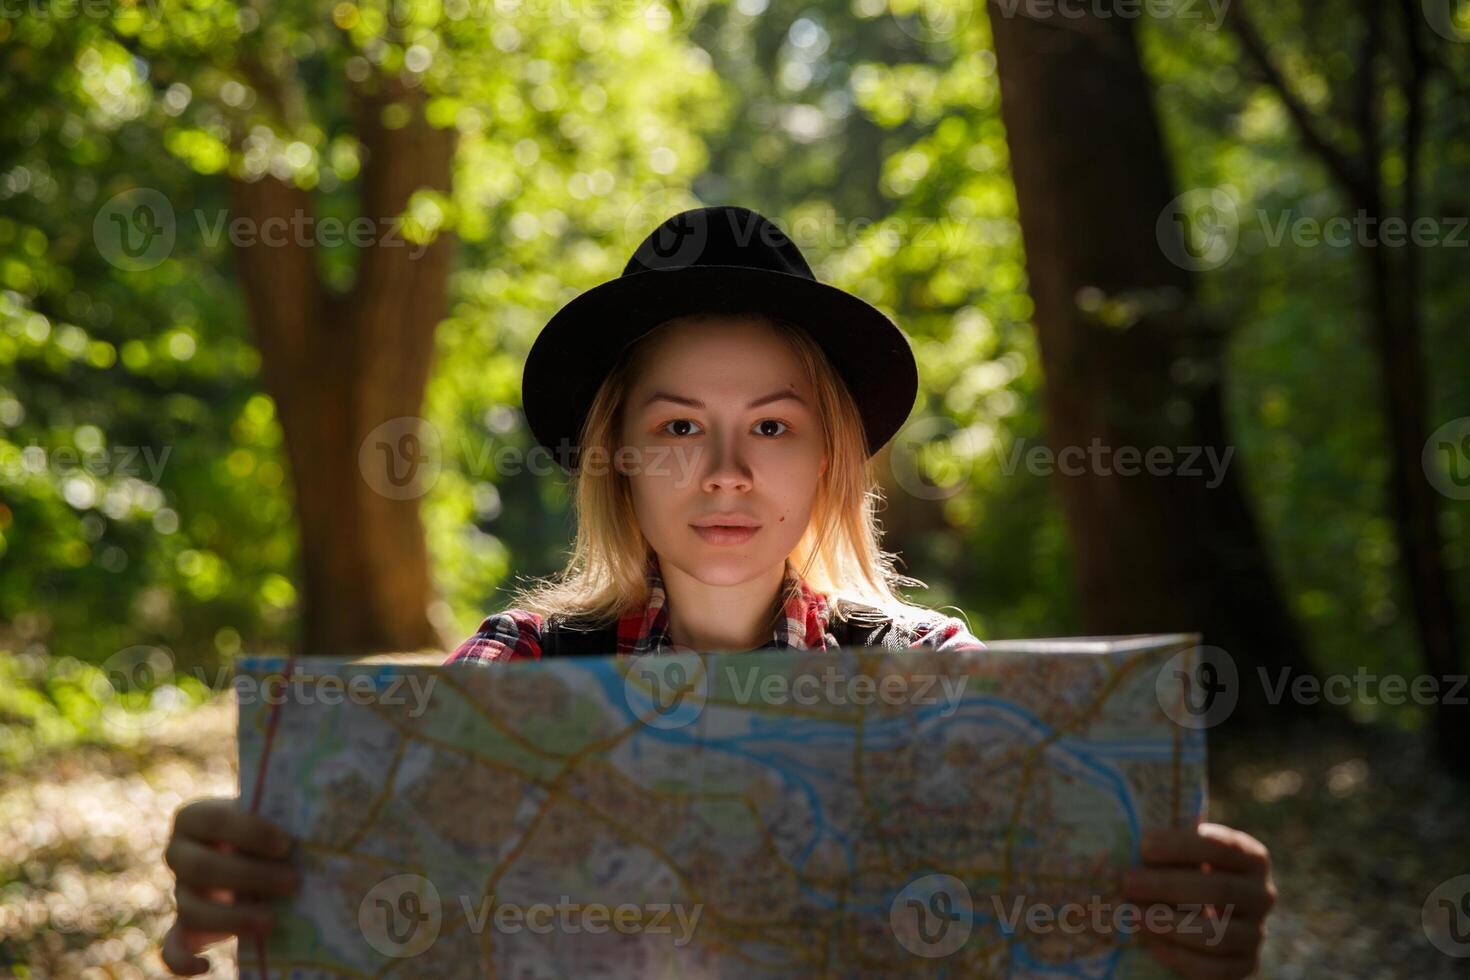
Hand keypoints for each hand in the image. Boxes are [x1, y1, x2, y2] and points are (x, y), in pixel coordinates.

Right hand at [160, 796, 299, 975]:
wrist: (258, 854)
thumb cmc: (271, 828)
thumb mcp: (276, 818)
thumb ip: (290, 819)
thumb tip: (324, 831)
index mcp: (195, 818)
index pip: (213, 819)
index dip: (249, 832)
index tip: (286, 844)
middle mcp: (180, 854)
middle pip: (201, 867)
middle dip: (249, 876)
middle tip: (293, 882)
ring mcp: (181, 892)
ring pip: (190, 909)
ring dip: (232, 918)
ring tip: (271, 921)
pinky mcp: (185, 926)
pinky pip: (172, 948)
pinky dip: (182, 962)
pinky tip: (207, 967)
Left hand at [1122, 822, 1275, 978]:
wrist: (1199, 916)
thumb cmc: (1182, 870)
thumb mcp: (1180, 852)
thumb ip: (1166, 844)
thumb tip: (1129, 835)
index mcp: (1251, 857)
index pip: (1223, 847)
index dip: (1182, 846)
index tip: (1143, 845)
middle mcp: (1262, 895)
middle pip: (1218, 891)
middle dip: (1167, 886)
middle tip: (1127, 881)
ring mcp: (1256, 933)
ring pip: (1218, 935)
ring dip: (1170, 924)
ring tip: (1133, 914)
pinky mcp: (1245, 965)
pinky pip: (1214, 969)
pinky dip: (1179, 956)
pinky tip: (1151, 942)